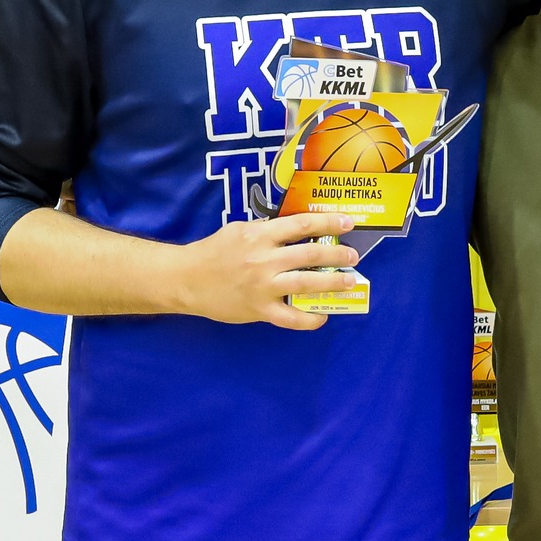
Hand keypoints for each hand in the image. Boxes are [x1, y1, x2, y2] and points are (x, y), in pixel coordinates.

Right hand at [174, 212, 358, 328]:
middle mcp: (264, 259)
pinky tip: (322, 315)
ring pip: (306, 283)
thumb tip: (297, 230)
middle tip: (353, 256)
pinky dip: (310, 318)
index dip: (328, 222)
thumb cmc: (214, 252)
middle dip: (337, 254)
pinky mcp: (259, 310)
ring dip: (332, 282)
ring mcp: (263, 286)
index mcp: (260, 235)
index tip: (347, 222)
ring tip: (349, 281)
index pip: (302, 224)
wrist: (186, 279)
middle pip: (310, 254)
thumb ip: (267, 230)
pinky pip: (291, 317)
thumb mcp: (239, 230)